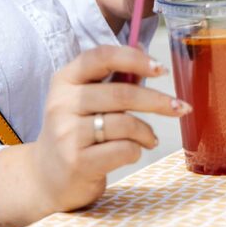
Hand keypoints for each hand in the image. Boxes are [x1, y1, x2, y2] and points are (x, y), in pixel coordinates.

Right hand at [0, 46, 190, 226]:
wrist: (45, 177)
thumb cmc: (74, 131)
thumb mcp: (84, 99)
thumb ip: (111, 76)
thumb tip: (143, 49)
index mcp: (64, 80)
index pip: (100, 57)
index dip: (134, 59)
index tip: (160, 69)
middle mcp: (61, 103)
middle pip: (121, 93)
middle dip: (157, 101)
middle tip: (180, 107)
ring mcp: (67, 133)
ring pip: (125, 123)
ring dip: (147, 132)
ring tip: (149, 138)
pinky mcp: (77, 161)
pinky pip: (124, 150)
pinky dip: (136, 150)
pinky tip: (132, 152)